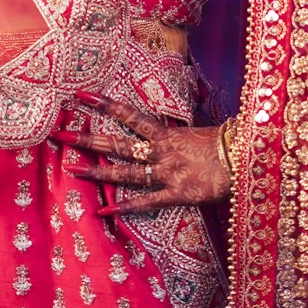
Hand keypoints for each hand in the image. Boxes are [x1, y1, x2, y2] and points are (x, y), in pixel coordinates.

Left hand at [51, 93, 230, 215]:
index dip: (104, 104)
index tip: (80, 95)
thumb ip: (179, 132)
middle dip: (88, 139)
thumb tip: (168, 128)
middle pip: (118, 144)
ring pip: (125, 172)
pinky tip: (103, 212)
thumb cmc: (227, 143)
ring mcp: (166, 173)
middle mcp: (161, 151)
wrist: (247, 159)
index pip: (129, 114)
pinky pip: (146, 202)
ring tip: (71, 169)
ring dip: (97, 172)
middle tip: (60, 134)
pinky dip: (124, 208)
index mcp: (167, 132)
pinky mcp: (176, 194)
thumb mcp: (199, 132)